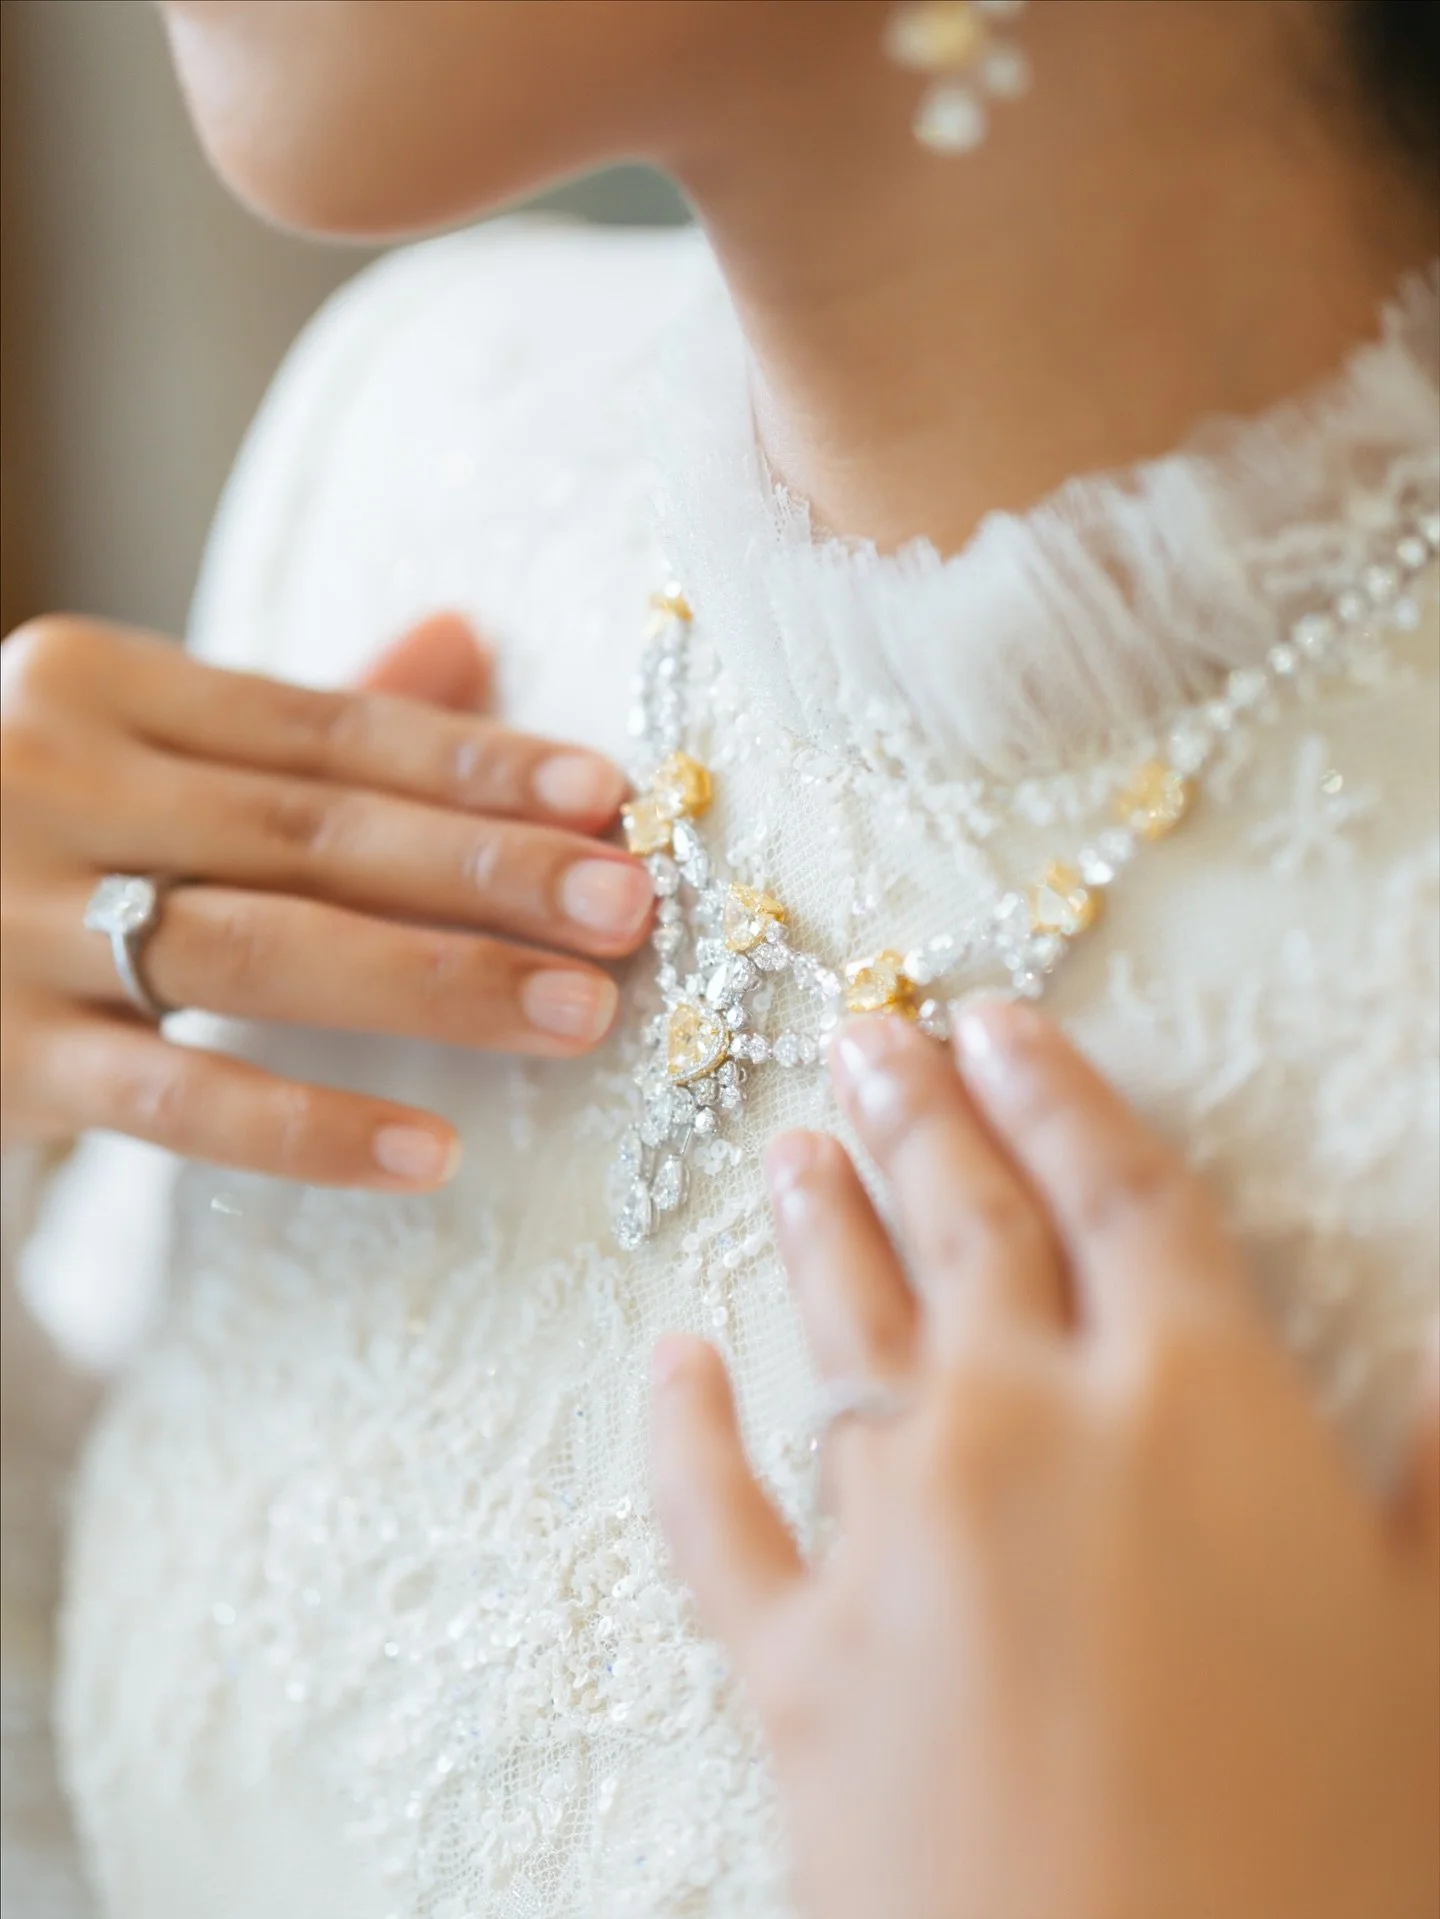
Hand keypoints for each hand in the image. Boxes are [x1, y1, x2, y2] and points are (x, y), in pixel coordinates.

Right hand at [1, 611, 650, 1186]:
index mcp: (97, 687)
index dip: (473, 763)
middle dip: (484, 872)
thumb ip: (289, 717)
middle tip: (628, 906)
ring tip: (577, 1013)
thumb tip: (463, 635)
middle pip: (312, 831)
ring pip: (261, 952)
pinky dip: (304, 1126)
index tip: (606, 797)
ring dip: (435, 984)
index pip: (324, 726)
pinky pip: (174, 1097)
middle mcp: (49, 781)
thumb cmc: (18, 835)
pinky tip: (427, 1153)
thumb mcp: (130, 748)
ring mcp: (12, 922)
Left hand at [651, 1004, 1439, 1918]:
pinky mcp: (791, 1655)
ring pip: (843, 1327)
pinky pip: (713, 1511)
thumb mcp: (1439, 1654)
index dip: (1063, 1094)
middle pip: (967, 1225)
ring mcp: (895, 1533)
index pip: (1123, 1196)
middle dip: (924, 1116)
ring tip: (794, 1143)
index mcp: (1197, 1403)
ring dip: (816, 1225)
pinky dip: (682, 1430)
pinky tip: (673, 1360)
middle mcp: (1028, 1425)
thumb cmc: (1336, 1863)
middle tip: (872, 1032)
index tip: (1002, 1022)